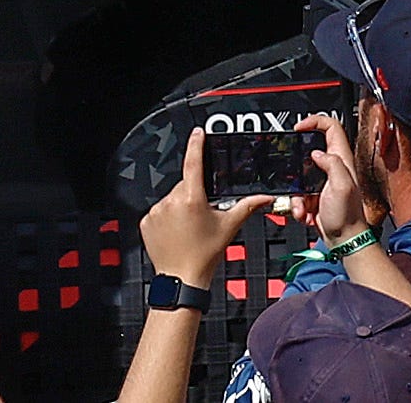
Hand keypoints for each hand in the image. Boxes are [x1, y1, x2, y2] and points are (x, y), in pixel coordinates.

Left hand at [137, 129, 273, 288]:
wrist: (182, 277)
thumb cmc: (205, 254)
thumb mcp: (229, 227)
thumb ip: (247, 207)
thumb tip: (264, 198)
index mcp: (192, 198)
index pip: (194, 163)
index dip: (196, 145)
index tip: (198, 133)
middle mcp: (171, 201)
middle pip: (185, 186)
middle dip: (194, 194)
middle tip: (202, 214)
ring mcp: (156, 210)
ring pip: (171, 199)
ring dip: (180, 206)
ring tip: (189, 227)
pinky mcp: (146, 220)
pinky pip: (159, 211)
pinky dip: (167, 217)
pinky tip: (176, 231)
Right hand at [289, 114, 373, 246]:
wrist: (344, 240)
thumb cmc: (347, 217)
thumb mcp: (342, 186)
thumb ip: (332, 164)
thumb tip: (317, 153)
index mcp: (342, 161)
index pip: (332, 127)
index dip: (315, 121)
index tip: (299, 127)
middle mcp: (333, 168)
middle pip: (310, 148)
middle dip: (297, 159)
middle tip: (291, 166)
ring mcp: (322, 181)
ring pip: (299, 173)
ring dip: (295, 189)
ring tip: (302, 203)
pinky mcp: (313, 194)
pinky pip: (297, 192)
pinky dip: (296, 202)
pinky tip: (303, 212)